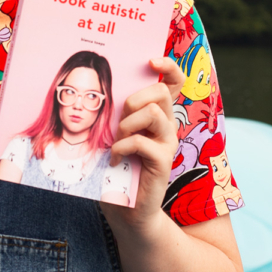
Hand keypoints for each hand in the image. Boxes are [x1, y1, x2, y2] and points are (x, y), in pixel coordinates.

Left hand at [101, 56, 185, 232]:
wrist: (127, 211)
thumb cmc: (117, 171)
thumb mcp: (115, 136)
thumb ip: (117, 116)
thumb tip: (97, 91)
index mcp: (157, 116)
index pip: (174, 82)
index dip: (168, 66)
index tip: (150, 60)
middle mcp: (168, 126)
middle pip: (161, 92)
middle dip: (134, 99)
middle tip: (120, 121)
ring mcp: (168, 144)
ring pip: (154, 112)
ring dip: (127, 124)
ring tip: (117, 142)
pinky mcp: (163, 162)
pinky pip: (141, 142)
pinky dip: (122, 148)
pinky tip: (114, 161)